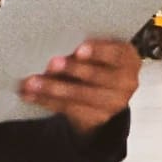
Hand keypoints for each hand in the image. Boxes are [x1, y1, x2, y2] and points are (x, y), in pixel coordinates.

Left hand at [18, 37, 146, 134]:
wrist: (105, 94)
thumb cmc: (97, 64)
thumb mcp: (99, 53)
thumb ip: (85, 49)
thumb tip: (57, 44)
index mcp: (129, 59)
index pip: (117, 54)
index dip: (99, 51)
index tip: (79, 50)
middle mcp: (127, 82)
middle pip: (99, 76)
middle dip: (74, 69)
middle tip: (51, 64)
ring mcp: (115, 102)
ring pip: (81, 95)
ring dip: (53, 88)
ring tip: (32, 82)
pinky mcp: (99, 117)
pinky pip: (70, 109)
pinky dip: (48, 101)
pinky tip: (32, 95)